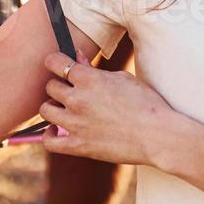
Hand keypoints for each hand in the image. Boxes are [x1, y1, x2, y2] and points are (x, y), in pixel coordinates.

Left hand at [38, 51, 181, 166]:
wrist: (158, 135)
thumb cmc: (146, 104)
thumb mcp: (122, 79)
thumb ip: (95, 69)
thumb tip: (76, 58)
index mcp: (88, 78)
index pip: (54, 62)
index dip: (54, 62)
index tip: (58, 65)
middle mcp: (77, 99)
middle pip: (50, 87)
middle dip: (59, 86)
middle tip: (71, 90)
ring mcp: (75, 123)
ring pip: (45, 110)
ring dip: (54, 107)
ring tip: (66, 109)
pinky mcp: (78, 146)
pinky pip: (49, 141)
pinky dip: (49, 135)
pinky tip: (57, 130)